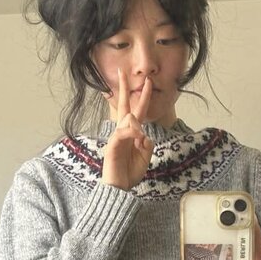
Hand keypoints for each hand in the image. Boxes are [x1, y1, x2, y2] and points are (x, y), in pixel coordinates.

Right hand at [100, 70, 155, 189]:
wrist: (119, 188)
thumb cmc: (130, 172)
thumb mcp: (146, 156)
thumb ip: (147, 143)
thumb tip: (142, 133)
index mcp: (132, 133)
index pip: (138, 111)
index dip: (143, 96)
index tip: (148, 82)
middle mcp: (123, 132)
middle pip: (124, 106)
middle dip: (124, 88)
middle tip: (122, 71)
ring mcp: (116, 138)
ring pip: (126, 120)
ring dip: (136, 125)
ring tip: (138, 142)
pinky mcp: (112, 147)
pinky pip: (122, 134)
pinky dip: (130, 133)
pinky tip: (137, 138)